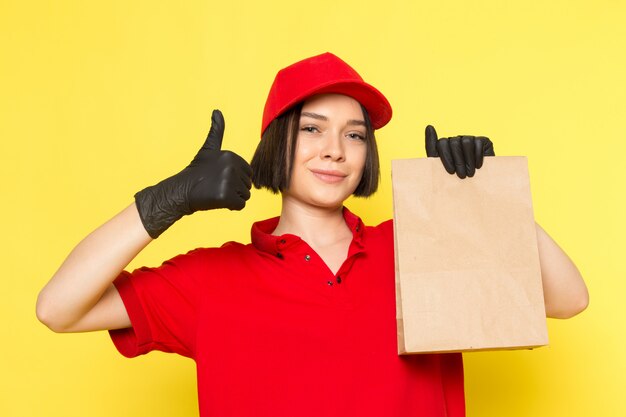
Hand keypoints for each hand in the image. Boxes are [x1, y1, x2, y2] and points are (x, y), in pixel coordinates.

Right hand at [135, 110, 251, 237]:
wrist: (182, 191)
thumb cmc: (197, 171)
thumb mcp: (209, 148)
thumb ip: (217, 130)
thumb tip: (217, 110)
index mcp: (231, 155)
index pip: (248, 173)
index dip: (236, 178)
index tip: (219, 176)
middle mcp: (231, 167)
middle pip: (248, 185)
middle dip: (234, 189)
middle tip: (216, 186)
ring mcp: (228, 182)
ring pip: (245, 196)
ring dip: (232, 198)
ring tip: (216, 192)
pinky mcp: (225, 196)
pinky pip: (240, 206)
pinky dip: (230, 207)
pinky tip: (217, 201)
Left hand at [425, 125, 494, 178]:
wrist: (476, 186)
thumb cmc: (455, 178)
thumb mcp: (439, 166)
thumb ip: (432, 147)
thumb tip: (429, 125)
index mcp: (444, 145)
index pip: (441, 143)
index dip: (446, 157)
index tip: (451, 171)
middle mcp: (456, 139)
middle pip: (454, 143)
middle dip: (458, 161)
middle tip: (462, 176)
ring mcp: (470, 138)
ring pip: (466, 142)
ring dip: (468, 160)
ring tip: (470, 173)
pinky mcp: (483, 140)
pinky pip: (478, 143)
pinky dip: (477, 156)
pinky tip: (478, 166)